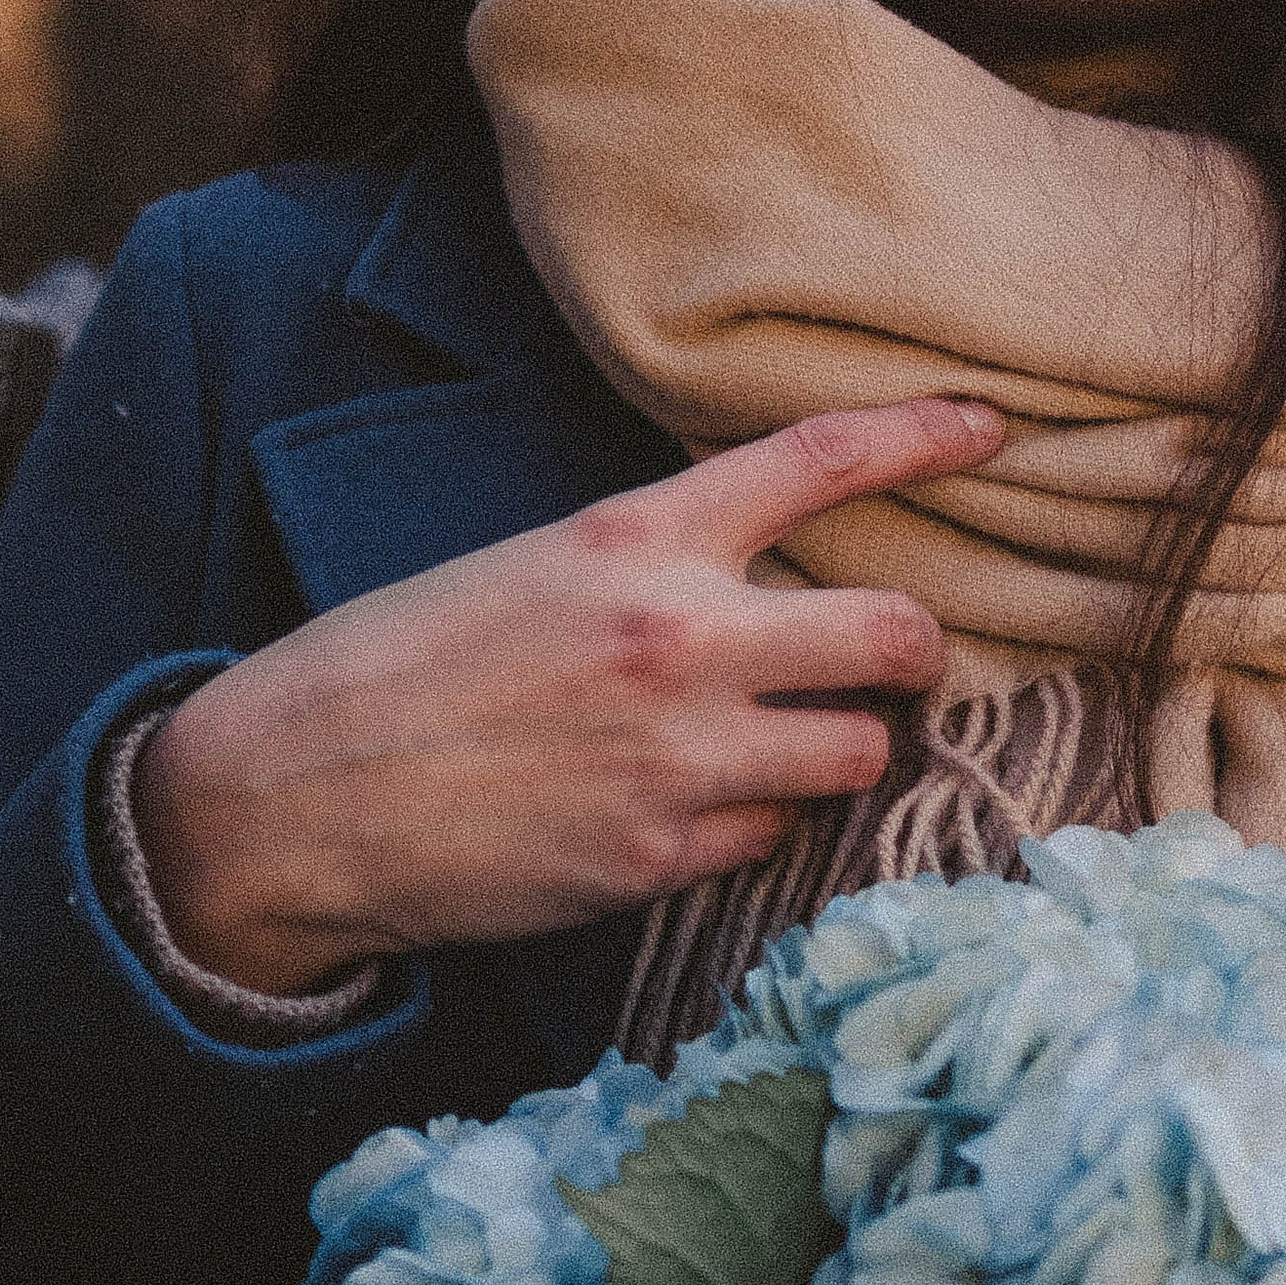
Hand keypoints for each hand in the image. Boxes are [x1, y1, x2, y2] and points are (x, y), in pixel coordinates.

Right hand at [132, 398, 1002, 993]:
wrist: (290, 796)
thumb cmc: (402, 668)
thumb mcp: (530, 567)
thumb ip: (655, 566)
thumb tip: (763, 590)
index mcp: (635, 538)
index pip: (821, 459)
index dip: (927, 435)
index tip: (994, 427)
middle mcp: (679, 636)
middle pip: (900, 634)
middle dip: (915, 652)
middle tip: (888, 663)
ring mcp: (680, 756)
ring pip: (862, 751)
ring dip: (840, 749)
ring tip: (777, 746)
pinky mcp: (661, 857)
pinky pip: (779, 835)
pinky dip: (758, 823)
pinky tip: (689, 810)